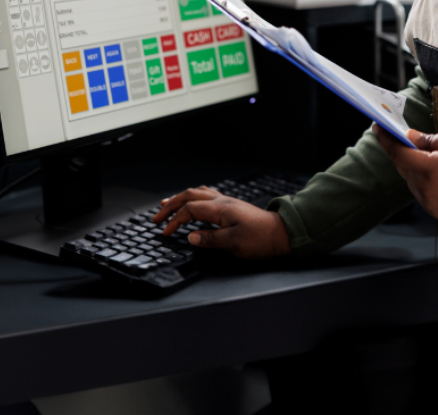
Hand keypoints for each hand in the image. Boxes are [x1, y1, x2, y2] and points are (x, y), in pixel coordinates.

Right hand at [151, 186, 290, 258]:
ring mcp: (226, 202)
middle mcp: (221, 201)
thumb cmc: (260, 239)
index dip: (174, 220)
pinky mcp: (231, 206)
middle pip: (189, 197)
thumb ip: (209, 239)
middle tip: (157, 216)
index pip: (189, 210)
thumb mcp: (233, 243)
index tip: (165, 232)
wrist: (281, 234)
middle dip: (170, 205)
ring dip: (180, 198)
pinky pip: (206, 196)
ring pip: (197, 193)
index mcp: (220, 209)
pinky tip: (192, 202)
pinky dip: (193, 198)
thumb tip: (190, 237)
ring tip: (167, 203)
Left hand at [374, 125, 437, 219]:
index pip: (398, 153)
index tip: (377, 127)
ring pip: (411, 181)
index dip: (386, 140)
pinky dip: (421, 182)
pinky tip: (433, 174)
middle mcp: (424, 189)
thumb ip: (427, 140)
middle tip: (402, 139)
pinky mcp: (436, 212)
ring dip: (413, 169)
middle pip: (403, 168)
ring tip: (426, 157)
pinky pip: (421, 193)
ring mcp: (429, 203)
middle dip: (401, 153)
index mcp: (428, 170)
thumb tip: (408, 137)